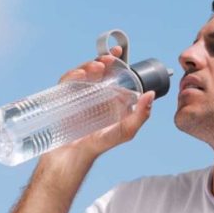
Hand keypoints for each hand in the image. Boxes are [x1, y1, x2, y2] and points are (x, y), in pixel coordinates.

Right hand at [43, 46, 154, 162]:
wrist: (70, 158)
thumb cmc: (97, 147)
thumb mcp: (124, 132)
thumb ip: (140, 116)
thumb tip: (150, 95)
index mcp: (109, 101)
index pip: (112, 77)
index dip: (115, 63)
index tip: (118, 54)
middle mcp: (93, 97)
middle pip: (96, 72)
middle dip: (101, 61)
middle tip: (108, 59)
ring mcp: (77, 98)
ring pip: (82, 75)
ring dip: (88, 66)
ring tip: (96, 67)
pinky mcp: (63, 100)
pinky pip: (66, 84)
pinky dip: (71, 76)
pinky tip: (79, 75)